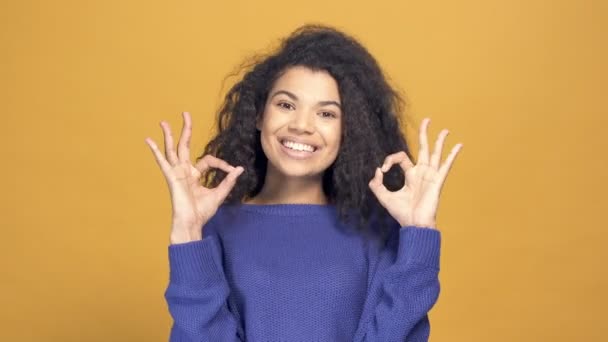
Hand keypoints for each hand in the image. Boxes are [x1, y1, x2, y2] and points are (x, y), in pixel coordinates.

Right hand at [145, 112, 243, 243]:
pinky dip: (155, 151)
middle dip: (186, 129)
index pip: (209, 160)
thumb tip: (240, 168)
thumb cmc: (203, 211)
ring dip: (168, 135)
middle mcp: (185, 171)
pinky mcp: (172, 177)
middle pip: (185, 145)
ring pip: (172, 149)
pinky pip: (162, 161)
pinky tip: (148, 140)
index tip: (232, 169)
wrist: (192, 222)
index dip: (222, 163)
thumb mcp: (219, 193)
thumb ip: (228, 180)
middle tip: (186, 113)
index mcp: (196, 174)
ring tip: (163, 121)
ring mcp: (177, 172)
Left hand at [368, 118, 462, 228]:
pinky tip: (459, 145)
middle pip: (423, 148)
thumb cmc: (402, 214)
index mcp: (411, 175)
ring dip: (440, 141)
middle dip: (424, 134)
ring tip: (445, 129)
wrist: (414, 225)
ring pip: (435, 154)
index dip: (389, 159)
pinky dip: (452, 155)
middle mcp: (422, 173)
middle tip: (427, 119)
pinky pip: (446, 166)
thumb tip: (377, 171)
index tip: (383, 170)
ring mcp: (431, 176)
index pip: (401, 157)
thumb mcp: (384, 197)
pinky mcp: (437, 181)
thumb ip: (377, 185)